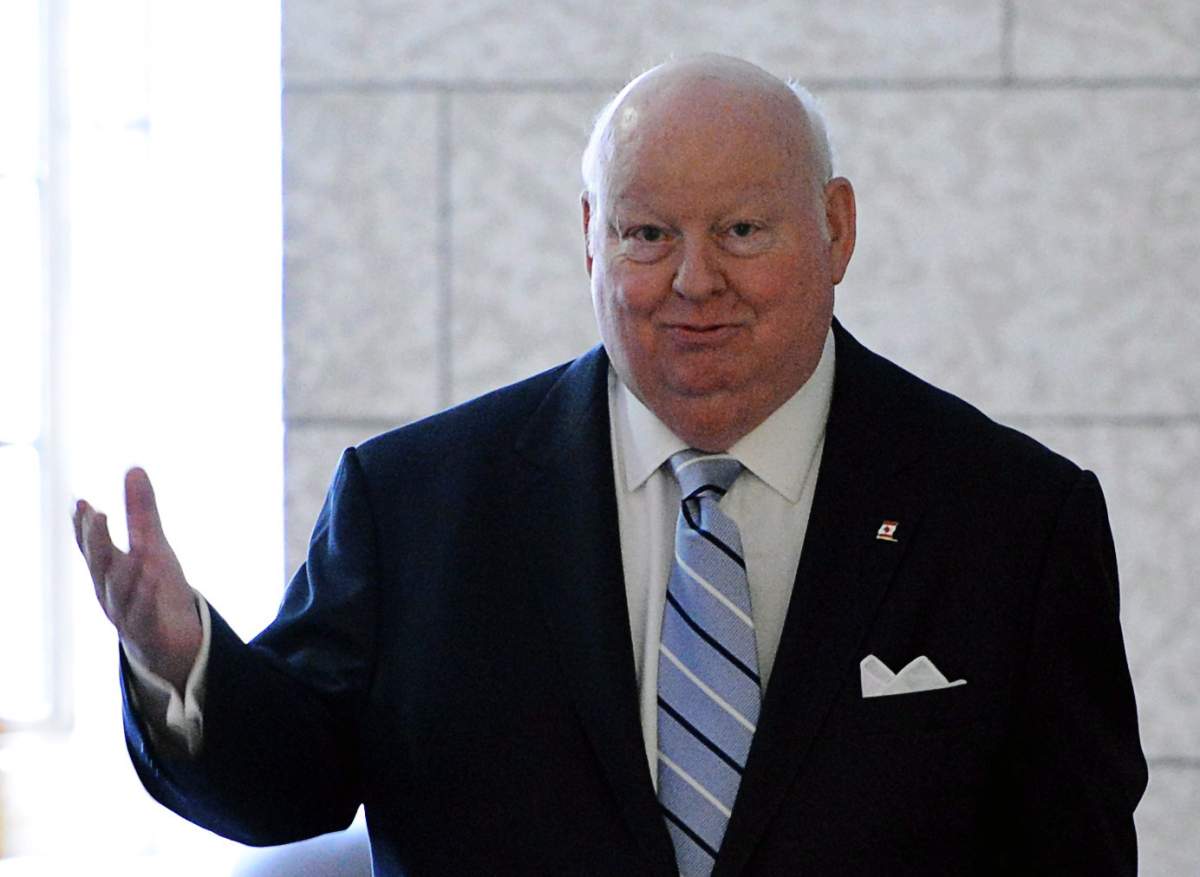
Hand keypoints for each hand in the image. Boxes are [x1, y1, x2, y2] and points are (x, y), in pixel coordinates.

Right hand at [73, 467, 201, 692]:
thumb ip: (141, 511)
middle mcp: (110, 590)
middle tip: (97, 514)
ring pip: (118, 591)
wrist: (172, 641)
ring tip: (131, 548)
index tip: (81, 502)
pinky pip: (142, 615)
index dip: (85, 526)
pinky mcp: (145, 632)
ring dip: (123, 569)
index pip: (92, 544)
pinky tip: (152, 579)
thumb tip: (134, 468)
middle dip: (96, 541)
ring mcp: (125, 613)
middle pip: (99, 565)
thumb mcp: (152, 545)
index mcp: (109, 569)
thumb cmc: (155, 589)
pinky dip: (145, 598)